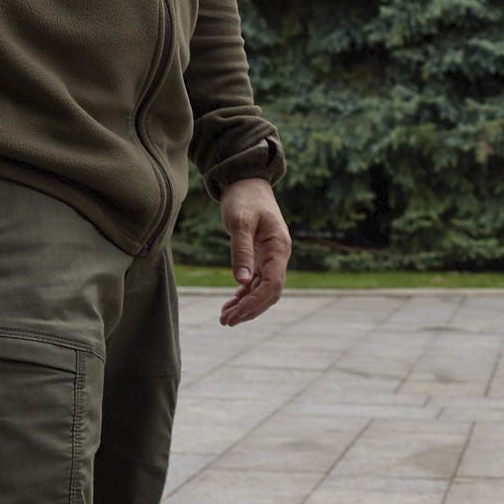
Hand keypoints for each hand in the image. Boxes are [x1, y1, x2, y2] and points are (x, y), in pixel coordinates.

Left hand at [216, 178, 291, 325]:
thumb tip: (243, 282)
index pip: (273, 284)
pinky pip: (255, 282)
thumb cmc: (244, 198)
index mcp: (279, 248)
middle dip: (250, 310)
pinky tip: (230, 305)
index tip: (236, 314)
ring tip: (225, 318)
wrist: (246, 181)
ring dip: (245, 306)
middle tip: (226, 322)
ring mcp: (269, 258)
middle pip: (269, 293)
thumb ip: (241, 250)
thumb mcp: (240, 222)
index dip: (256, 302)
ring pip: (262, 290)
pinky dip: (243, 295)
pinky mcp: (259, 257)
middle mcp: (278, 256)